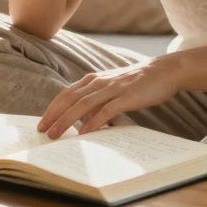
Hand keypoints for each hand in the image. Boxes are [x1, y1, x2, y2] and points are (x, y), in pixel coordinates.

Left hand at [37, 57, 182, 138]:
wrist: (164, 71)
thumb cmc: (137, 83)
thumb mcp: (113, 89)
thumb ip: (98, 102)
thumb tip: (83, 122)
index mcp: (94, 79)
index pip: (66, 94)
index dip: (53, 108)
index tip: (42, 123)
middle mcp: (99, 82)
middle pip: (70, 99)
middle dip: (54, 116)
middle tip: (43, 131)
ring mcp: (113, 88)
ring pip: (83, 105)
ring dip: (67, 120)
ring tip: (56, 134)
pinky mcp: (127, 96)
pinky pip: (106, 110)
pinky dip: (93, 121)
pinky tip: (84, 132)